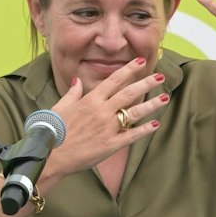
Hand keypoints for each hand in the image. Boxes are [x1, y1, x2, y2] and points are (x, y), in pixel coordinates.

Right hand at [41, 59, 169, 185]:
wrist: (50, 155)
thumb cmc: (52, 130)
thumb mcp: (60, 107)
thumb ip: (72, 93)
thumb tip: (77, 81)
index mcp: (90, 100)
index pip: (114, 80)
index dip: (129, 70)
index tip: (141, 61)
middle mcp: (102, 111)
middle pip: (129, 93)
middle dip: (146, 83)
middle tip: (161, 76)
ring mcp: (107, 128)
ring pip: (134, 113)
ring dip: (151, 104)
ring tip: (165, 98)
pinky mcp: (110, 145)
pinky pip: (132, 135)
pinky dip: (145, 130)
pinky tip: (156, 124)